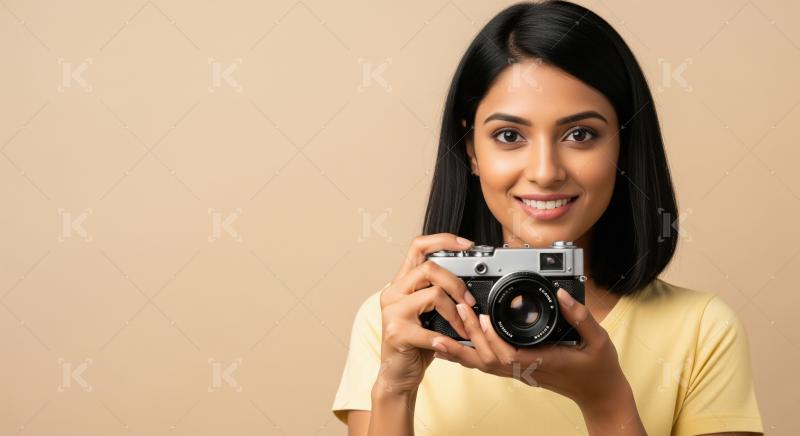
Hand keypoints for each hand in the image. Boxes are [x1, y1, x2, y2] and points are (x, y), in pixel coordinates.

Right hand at [375, 233, 478, 395]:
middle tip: (470, 303)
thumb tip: (472, 285)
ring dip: (456, 313)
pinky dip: (444, 339)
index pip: (418, 246)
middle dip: (457, 284)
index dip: (444, 240)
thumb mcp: (429, 314)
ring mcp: (392, 311)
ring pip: (433, 294)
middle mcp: (393, 292)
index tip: (468, 245)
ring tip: (462, 330)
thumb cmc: (417, 344)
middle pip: (429, 268)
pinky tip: (448, 345)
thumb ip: (439, 294)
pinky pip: (429, 330)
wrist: (398, 374)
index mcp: (401, 283)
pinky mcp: (396, 332)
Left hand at [435, 288, 631, 411]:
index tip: (481, 315)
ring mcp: (519, 372)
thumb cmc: (599, 369)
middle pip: (488, 358)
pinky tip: (452, 348)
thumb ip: (581, 316)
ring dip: (461, 350)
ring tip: (439, 334)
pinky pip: (487, 365)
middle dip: (469, 335)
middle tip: (456, 310)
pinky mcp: (517, 370)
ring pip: (483, 364)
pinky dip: (467, 357)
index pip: (509, 353)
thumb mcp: (598, 339)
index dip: (491, 336)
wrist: (599, 394)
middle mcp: (525, 369)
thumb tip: (562, 294)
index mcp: (542, 362)